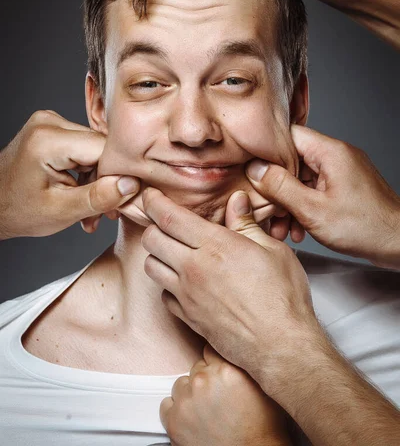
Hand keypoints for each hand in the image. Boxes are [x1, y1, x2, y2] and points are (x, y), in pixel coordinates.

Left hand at [0, 110, 139, 238]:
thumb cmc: (17, 211)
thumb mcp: (61, 212)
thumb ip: (98, 197)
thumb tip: (131, 184)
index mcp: (48, 139)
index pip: (104, 149)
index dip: (118, 174)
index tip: (122, 200)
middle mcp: (49, 122)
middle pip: (101, 148)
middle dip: (106, 181)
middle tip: (104, 212)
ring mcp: (51, 122)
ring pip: (96, 149)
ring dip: (98, 180)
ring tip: (90, 209)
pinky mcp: (54, 128)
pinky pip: (84, 147)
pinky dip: (87, 172)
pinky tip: (82, 192)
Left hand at [141, 186, 317, 392]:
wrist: (280, 346)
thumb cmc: (282, 299)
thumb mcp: (272, 250)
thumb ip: (247, 224)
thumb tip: (236, 201)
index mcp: (215, 245)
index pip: (169, 217)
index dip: (153, 201)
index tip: (150, 194)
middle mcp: (194, 268)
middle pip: (152, 239)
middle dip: (153, 225)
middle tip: (163, 220)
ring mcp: (188, 295)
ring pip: (151, 266)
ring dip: (157, 254)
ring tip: (173, 249)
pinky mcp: (188, 317)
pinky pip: (164, 295)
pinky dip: (167, 284)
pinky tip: (183, 281)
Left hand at [161, 343, 291, 445]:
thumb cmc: (261, 429)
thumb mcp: (261, 386)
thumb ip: (243, 365)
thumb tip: (234, 351)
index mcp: (226, 368)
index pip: (210, 350)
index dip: (216, 363)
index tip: (219, 372)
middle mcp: (204, 380)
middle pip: (197, 368)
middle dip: (206, 380)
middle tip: (218, 397)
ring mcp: (186, 399)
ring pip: (182, 384)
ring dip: (191, 394)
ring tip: (206, 411)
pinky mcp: (173, 420)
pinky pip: (167, 405)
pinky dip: (176, 411)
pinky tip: (192, 419)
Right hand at [246, 125, 399, 268]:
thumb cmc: (366, 227)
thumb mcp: (313, 209)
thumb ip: (280, 187)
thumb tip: (255, 168)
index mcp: (330, 152)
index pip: (287, 136)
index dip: (265, 151)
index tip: (248, 169)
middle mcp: (336, 156)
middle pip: (293, 160)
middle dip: (275, 186)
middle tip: (264, 207)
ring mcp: (342, 172)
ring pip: (302, 179)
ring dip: (288, 202)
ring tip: (281, 228)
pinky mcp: (345, 187)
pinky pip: (315, 190)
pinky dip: (304, 207)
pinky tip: (299, 229)